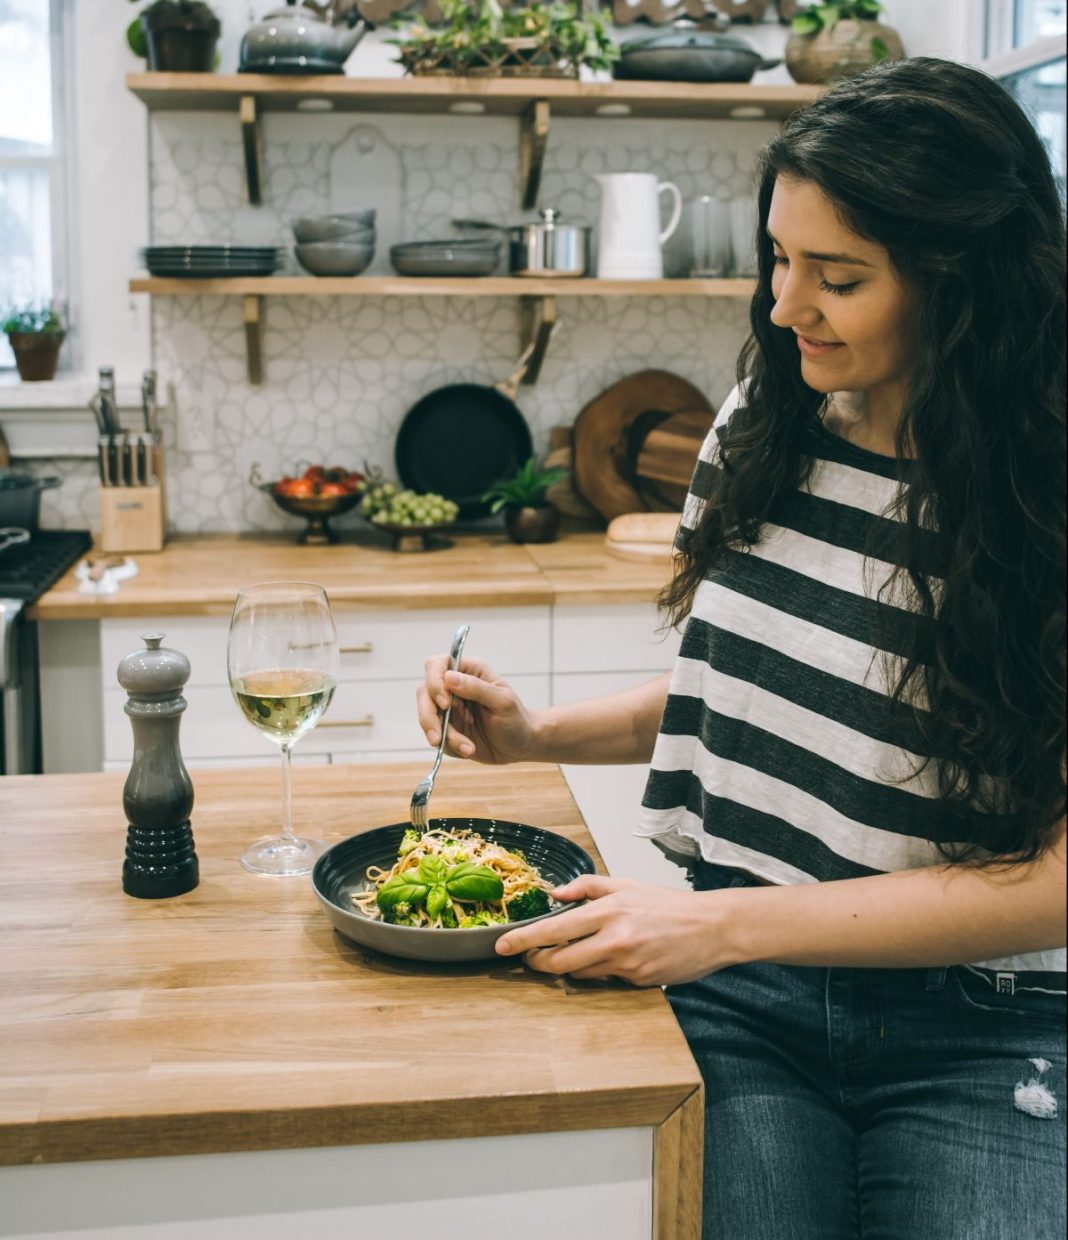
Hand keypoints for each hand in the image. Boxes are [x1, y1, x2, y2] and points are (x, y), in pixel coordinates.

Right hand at [416, 654, 537, 764]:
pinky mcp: (447, 729)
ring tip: (469, 749)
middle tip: (438, 739)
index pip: (437, 665)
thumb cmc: (517, 719)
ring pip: (428, 718)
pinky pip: (437, 737)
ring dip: (445, 737)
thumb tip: (449, 677)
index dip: (434, 682)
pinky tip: (470, 750)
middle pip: (424, 693)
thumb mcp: (502, 702)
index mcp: (468, 671)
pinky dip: (451, 747)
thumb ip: (477, 688)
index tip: (446, 703)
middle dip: (428, 717)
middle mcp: (453, 687)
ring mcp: (448, 709)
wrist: (522, 746)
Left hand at [495, 875, 733, 986]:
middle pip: (559, 961)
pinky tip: (610, 960)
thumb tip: (554, 894)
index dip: (523, 940)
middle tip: (529, 959)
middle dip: (538, 962)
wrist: (712, 927)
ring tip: (574, 954)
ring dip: (569, 968)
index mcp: (609, 909)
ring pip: (579, 974)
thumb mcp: (627, 884)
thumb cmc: (669, 905)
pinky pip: (605, 981)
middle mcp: (614, 937)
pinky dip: (599, 972)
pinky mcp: (638, 981)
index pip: (554, 929)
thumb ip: (587, 887)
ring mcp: (626, 962)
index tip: (502, 946)